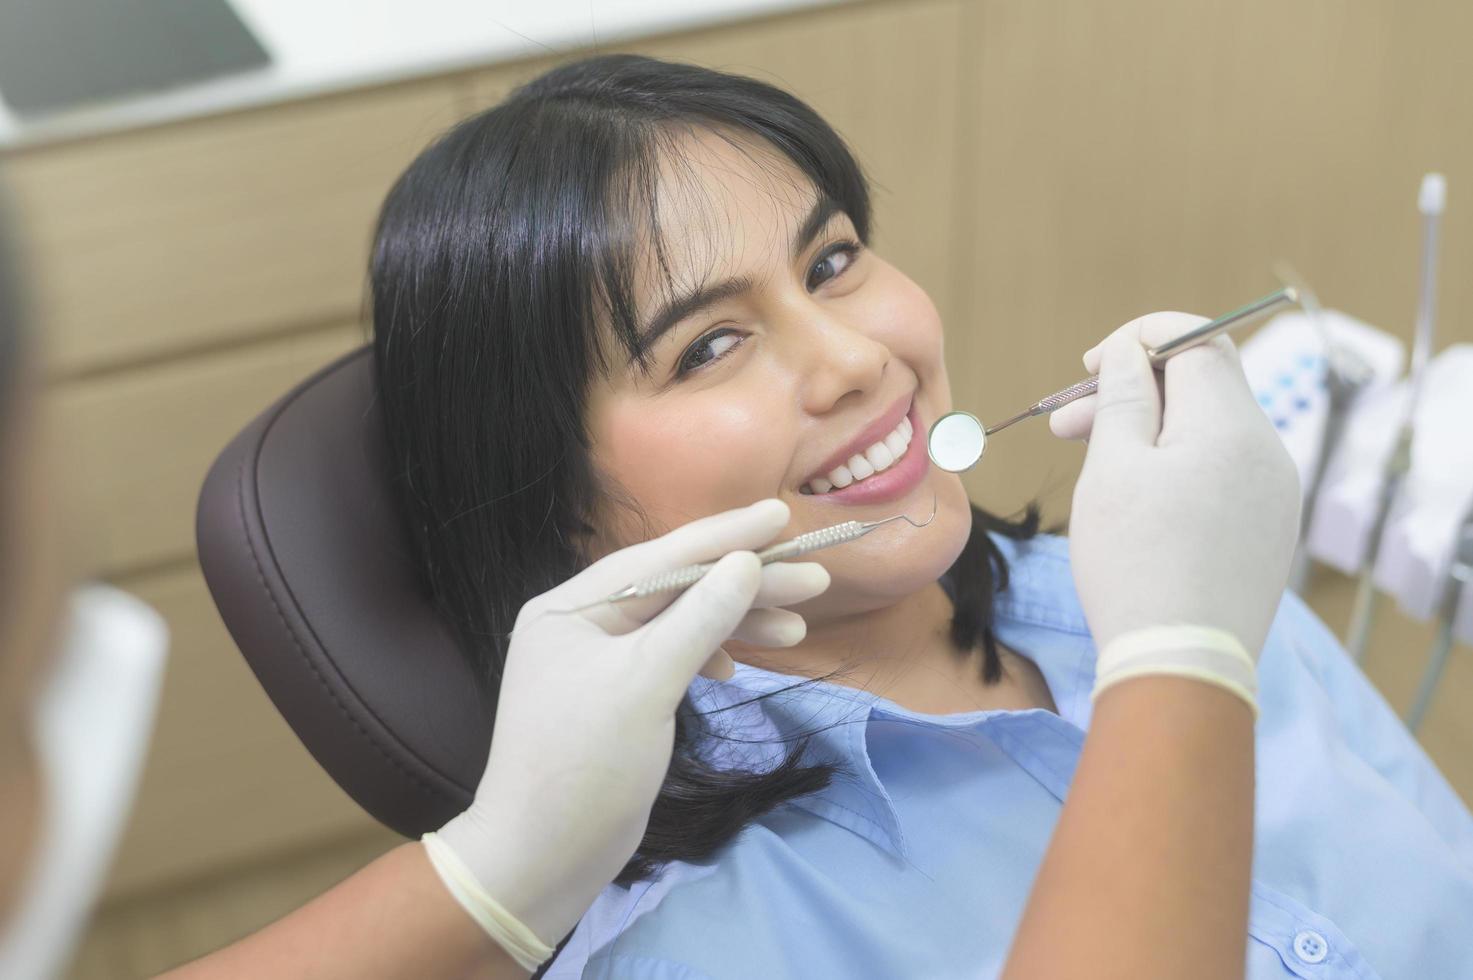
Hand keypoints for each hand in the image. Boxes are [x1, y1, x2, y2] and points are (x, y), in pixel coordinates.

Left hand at [435, 499, 828, 944]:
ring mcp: (600, 663)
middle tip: (814, 579)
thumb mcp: (646, 685)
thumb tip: (745, 562)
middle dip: (743, 584)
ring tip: (798, 629)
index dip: (725, 535)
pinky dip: (712, 655)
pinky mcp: (620, 699)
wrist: (542, 860)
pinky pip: (675, 657)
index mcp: (571, 608)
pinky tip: (744, 661)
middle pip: (676, 587)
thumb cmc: (585, 766)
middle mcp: (583, 625)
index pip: (660, 557)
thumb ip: (698, 619)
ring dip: (737, 622)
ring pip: (681, 624)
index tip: (782, 515)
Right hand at [1052, 313, 1300, 655]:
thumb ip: (1122, 397)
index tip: (1092, 364)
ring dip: (1151, 430)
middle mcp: (1268, 451)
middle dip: (1134, 390)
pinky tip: (1136, 498)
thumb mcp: (1112, 470)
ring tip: (1091, 462)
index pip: (1197, 341)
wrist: (1183, 664)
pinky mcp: (1269, 529)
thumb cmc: (1135, 563)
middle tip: (1068, 423)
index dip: (1141, 338)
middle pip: (1203, 386)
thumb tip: (1129, 352)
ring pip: (1210, 431)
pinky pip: (1224, 471)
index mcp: (1231, 426)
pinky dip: (1179, 466)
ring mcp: (1275, 493)